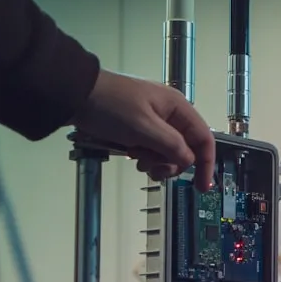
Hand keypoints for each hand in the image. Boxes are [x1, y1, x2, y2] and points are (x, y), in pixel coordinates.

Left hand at [72, 70, 214, 190]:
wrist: (74, 95)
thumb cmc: (110, 105)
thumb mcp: (144, 128)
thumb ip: (171, 146)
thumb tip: (189, 161)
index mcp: (178, 107)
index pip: (203, 138)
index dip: (206, 164)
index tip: (202, 186)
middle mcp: (170, 113)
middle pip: (184, 148)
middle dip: (171, 163)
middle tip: (154, 170)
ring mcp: (154, 120)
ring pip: (166, 151)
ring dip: (154, 161)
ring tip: (136, 158)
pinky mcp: (138, 127)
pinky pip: (150, 148)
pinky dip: (143, 156)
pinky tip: (130, 154)